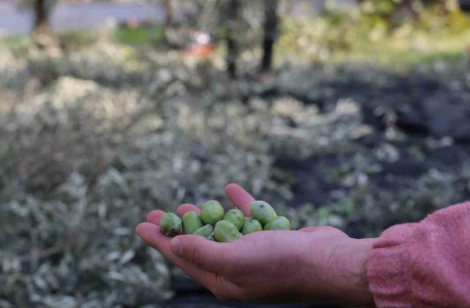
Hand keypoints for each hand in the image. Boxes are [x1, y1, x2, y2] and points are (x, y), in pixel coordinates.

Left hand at [136, 184, 376, 306]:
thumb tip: (174, 246)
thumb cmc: (281, 263)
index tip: (140, 225)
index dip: (159, 241)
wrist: (329, 262)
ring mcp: (255, 254)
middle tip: (159, 212)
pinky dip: (238, 204)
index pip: (182, 258)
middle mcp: (237, 269)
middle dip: (178, 228)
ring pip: (222, 232)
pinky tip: (230, 189)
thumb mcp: (235, 258)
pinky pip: (249, 218)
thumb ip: (202, 252)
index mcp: (224, 280)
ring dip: (205, 217)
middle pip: (199, 245)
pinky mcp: (272, 239)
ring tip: (186, 204)